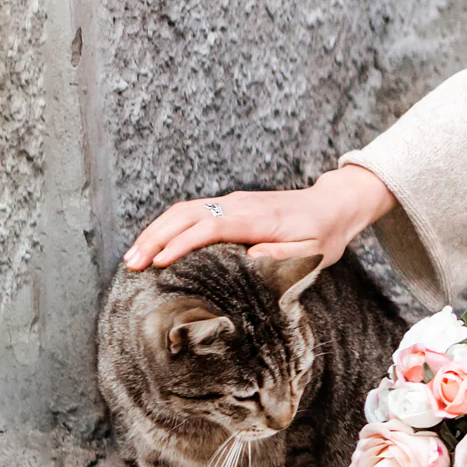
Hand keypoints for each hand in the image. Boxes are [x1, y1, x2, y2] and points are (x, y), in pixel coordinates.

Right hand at [123, 164, 396, 270]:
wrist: (334, 206)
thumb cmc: (325, 233)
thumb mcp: (313, 250)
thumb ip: (283, 254)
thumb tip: (249, 257)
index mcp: (258, 217)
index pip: (212, 226)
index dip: (183, 242)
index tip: (160, 262)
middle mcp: (240, 205)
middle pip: (187, 214)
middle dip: (156, 237)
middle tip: (132, 264)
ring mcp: (233, 202)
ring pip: (184, 210)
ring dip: (156, 231)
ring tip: (133, 257)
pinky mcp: (230, 206)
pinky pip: (192, 213)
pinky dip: (168, 227)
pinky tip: (154, 246)